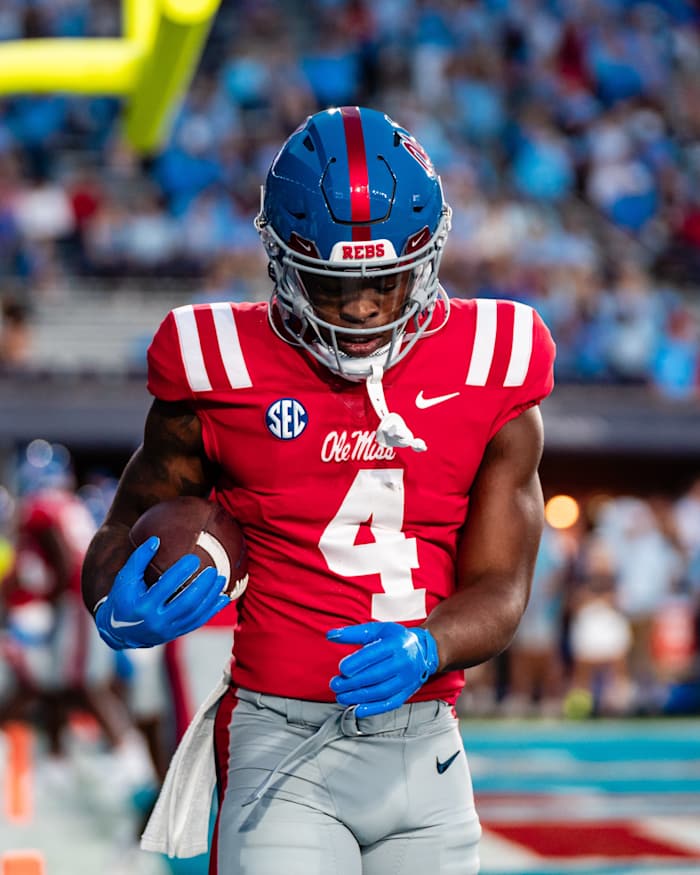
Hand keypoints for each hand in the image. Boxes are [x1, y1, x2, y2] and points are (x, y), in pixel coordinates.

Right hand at [94, 536, 229, 649]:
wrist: (120, 631)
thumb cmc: (124, 599)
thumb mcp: (125, 579)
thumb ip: (139, 559)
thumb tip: (156, 540)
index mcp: (143, 606)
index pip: (165, 587)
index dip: (180, 572)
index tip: (193, 558)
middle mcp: (156, 621)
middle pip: (185, 603)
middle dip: (202, 586)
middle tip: (212, 570)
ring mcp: (168, 630)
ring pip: (195, 614)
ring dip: (210, 596)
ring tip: (220, 578)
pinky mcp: (176, 633)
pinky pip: (198, 622)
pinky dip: (212, 609)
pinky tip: (223, 597)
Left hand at [327, 621, 438, 716]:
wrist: (423, 650)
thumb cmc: (396, 639)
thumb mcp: (377, 630)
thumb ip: (353, 633)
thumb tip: (331, 635)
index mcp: (396, 643)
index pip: (374, 654)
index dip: (357, 663)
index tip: (341, 669)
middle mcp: (404, 662)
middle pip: (376, 675)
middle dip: (353, 682)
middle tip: (335, 684)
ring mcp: (406, 679)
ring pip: (381, 691)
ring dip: (359, 696)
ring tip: (341, 696)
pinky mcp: (407, 692)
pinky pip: (390, 703)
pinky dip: (373, 709)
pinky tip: (358, 709)